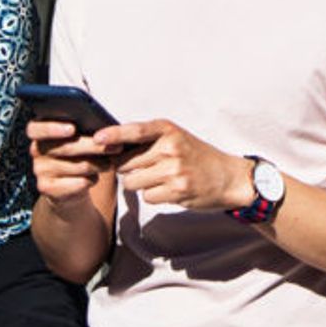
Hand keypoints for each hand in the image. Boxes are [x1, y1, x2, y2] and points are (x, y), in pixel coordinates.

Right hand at [28, 119, 122, 206]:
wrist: (69, 188)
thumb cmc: (78, 155)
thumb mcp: (77, 140)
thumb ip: (83, 131)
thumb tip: (105, 128)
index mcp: (40, 133)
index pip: (35, 128)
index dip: (52, 128)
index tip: (72, 129)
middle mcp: (36, 150)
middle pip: (66, 147)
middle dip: (95, 147)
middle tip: (117, 147)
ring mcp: (40, 171)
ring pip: (77, 166)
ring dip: (99, 164)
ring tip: (110, 162)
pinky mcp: (48, 188)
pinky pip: (78, 182)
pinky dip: (92, 179)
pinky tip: (96, 176)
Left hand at [110, 119, 252, 211]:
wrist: (228, 177)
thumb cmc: (197, 156)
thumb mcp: (177, 138)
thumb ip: (149, 140)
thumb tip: (112, 146)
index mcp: (168, 130)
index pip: (135, 130)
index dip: (113, 134)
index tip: (96, 138)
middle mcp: (170, 148)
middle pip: (126, 162)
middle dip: (127, 168)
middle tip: (145, 168)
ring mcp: (174, 170)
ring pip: (132, 182)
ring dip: (140, 184)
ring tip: (159, 178)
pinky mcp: (177, 190)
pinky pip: (147, 196)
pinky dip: (154, 195)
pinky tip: (169, 189)